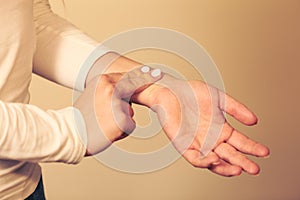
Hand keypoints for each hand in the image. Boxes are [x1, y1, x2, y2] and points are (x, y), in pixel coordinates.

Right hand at [74, 66, 162, 155]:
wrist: (70, 132)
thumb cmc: (81, 116)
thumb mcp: (93, 94)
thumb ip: (109, 90)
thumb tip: (127, 94)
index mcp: (103, 81)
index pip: (127, 76)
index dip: (142, 74)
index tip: (155, 71)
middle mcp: (111, 89)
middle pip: (135, 87)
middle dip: (147, 81)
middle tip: (159, 73)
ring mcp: (117, 104)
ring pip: (130, 113)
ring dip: (122, 120)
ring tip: (104, 123)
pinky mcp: (122, 121)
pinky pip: (130, 126)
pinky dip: (121, 131)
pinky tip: (107, 131)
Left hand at [133, 74, 269, 176]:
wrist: (171, 90)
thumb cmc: (192, 93)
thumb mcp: (218, 98)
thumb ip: (236, 109)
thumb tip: (255, 121)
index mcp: (221, 130)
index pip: (240, 142)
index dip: (252, 148)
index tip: (264, 152)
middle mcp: (211, 139)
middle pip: (230, 155)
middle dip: (243, 162)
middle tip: (255, 169)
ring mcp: (198, 144)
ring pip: (214, 161)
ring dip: (226, 167)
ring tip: (238, 169)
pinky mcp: (184, 145)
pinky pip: (195, 158)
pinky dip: (204, 161)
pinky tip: (214, 159)